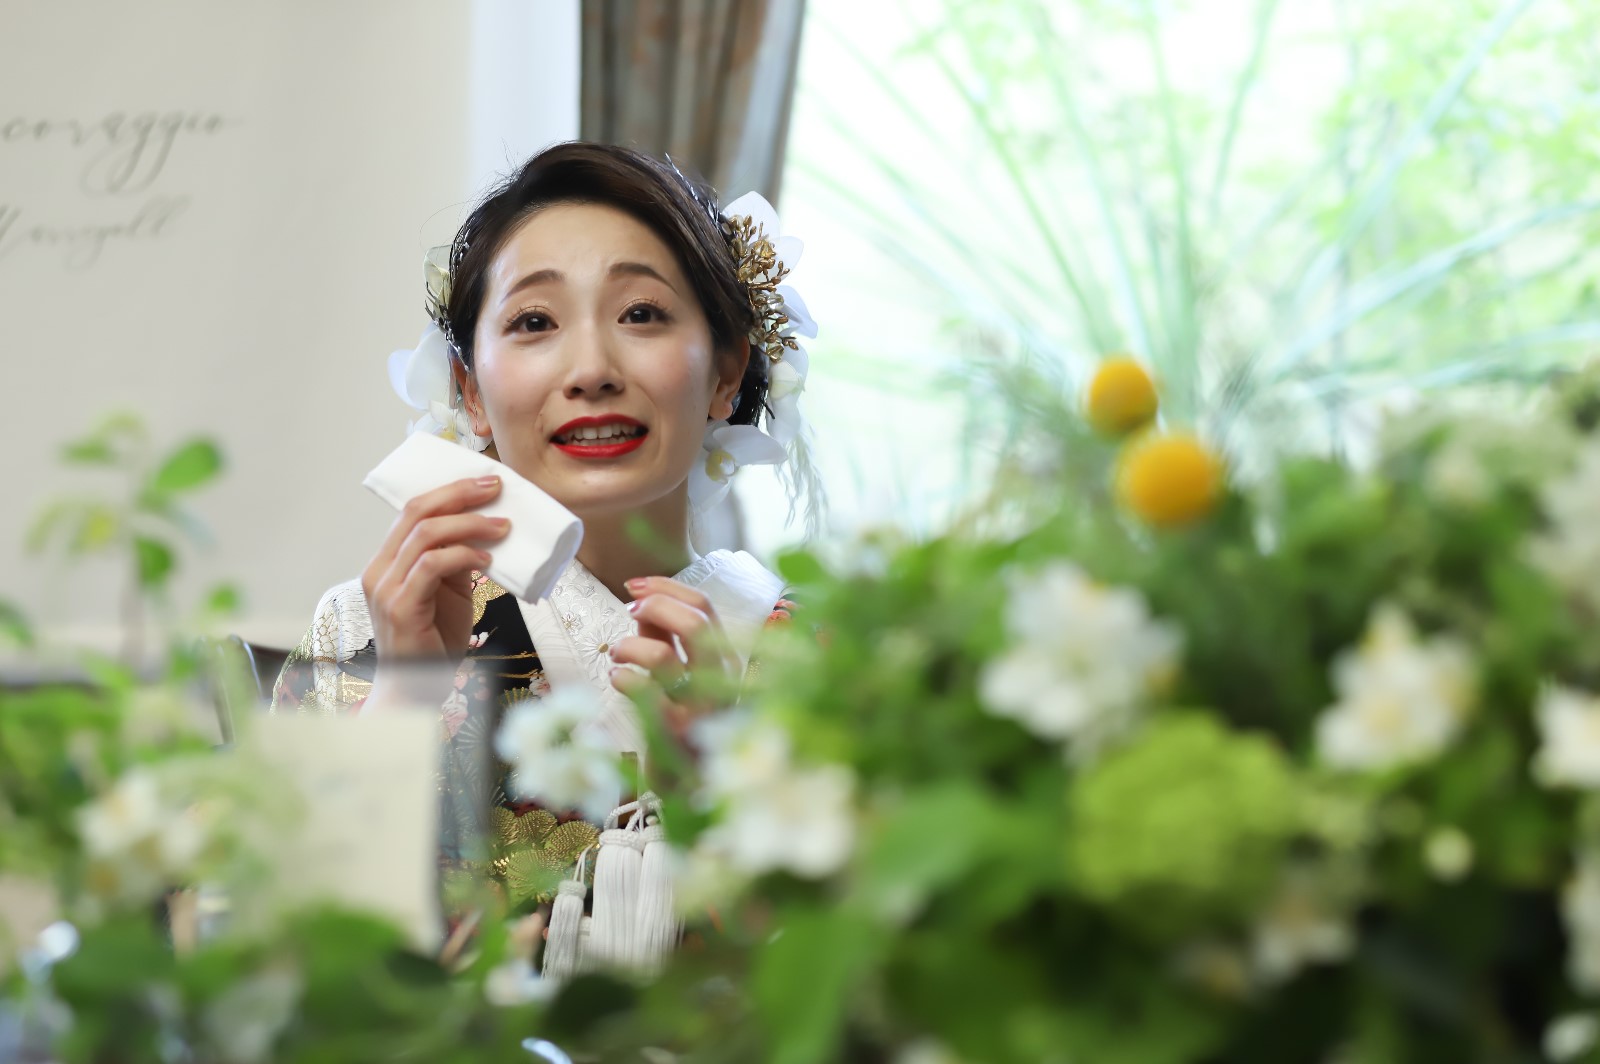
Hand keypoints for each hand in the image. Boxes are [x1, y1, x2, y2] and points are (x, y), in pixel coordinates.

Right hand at [361, 475, 508, 709]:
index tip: (485, 482)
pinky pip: (432, 566)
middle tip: (496, 488)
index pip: (412, 511)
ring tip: (503, 527)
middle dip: (460, 494)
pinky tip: (487, 559)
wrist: (415, 689)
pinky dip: (463, 555)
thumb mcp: (448, 592)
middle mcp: (380, 570)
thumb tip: (484, 530)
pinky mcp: (400, 607)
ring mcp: (386, 588)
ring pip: (426, 535)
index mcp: (388, 562)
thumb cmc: (433, 641)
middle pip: (417, 513)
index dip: (449, 491)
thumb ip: (455, 562)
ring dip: (470, 524)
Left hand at [608, 576, 738, 742]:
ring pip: (662, 655)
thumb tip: (641, 604)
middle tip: (629, 612)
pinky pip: (641, 690)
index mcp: (724, 659)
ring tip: (618, 655)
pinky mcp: (674, 731)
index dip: (667, 587)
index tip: (635, 586)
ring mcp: (698, 706)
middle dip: (655, 605)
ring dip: (629, 645)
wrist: (692, 786)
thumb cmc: (684, 725)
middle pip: (695, 622)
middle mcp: (719, 680)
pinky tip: (616, 679)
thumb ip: (665, 640)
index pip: (705, 606)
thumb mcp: (681, 675)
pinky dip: (621, 676)